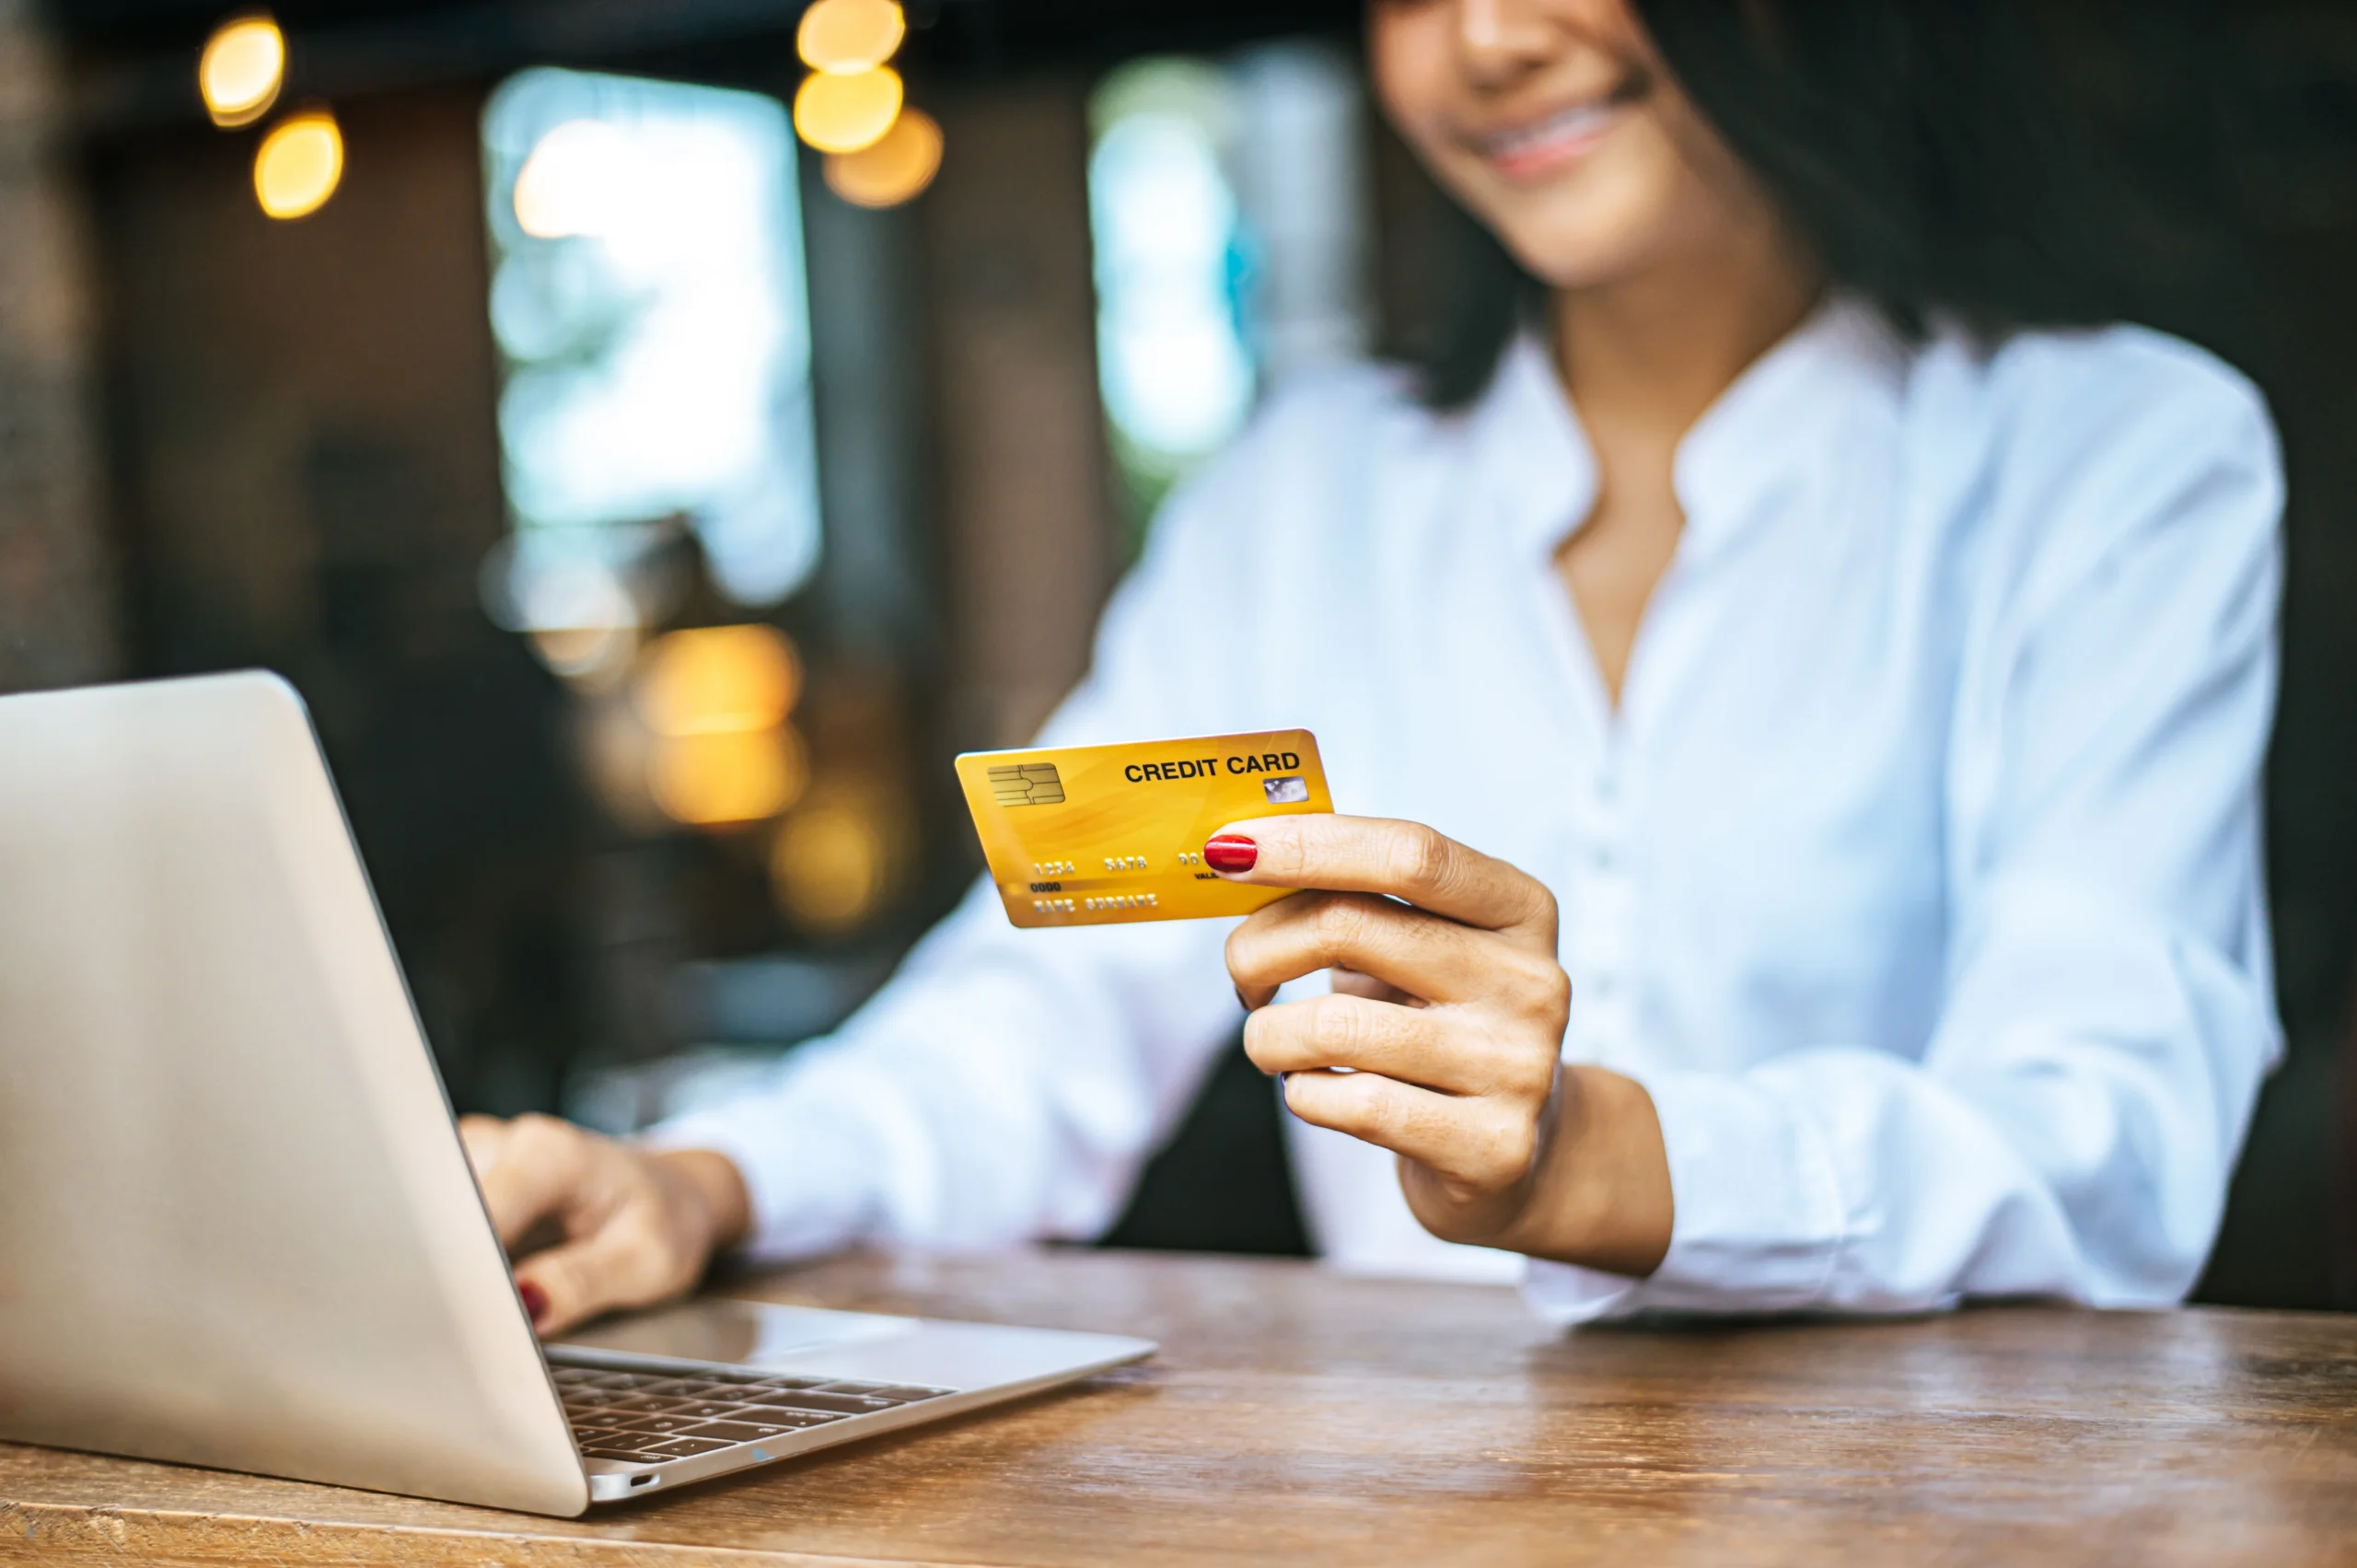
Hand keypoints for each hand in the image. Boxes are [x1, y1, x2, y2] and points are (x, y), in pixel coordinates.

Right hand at [458, 1114, 750, 1336]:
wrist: (671, 1197)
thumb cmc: (664, 1223)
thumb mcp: (647, 1261)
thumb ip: (583, 1282)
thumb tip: (524, 1307)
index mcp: (548, 1153)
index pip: (478, 1217)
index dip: (468, 1274)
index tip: (472, 1322)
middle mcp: (503, 1143)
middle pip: (441, 1218)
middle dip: (448, 1277)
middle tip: (472, 1327)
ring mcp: (477, 1158)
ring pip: (429, 1225)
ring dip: (446, 1272)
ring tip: (482, 1307)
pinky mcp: (463, 1180)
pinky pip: (435, 1228)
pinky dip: (450, 1265)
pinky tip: (475, 1289)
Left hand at [1212, 815, 1671, 1274]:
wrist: (1515, 1149)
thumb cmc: (1441, 1026)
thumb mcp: (1421, 947)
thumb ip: (1356, 898)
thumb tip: (1240, 854)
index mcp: (1518, 908)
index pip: (1409, 854)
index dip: (1308, 844)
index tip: (1229, 850)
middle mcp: (1531, 981)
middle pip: (1351, 925)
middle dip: (1259, 946)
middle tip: (1241, 973)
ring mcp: (1516, 1068)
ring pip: (1334, 1027)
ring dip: (1268, 1036)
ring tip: (1272, 1043)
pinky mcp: (1489, 1147)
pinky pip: (1348, 1105)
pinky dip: (1301, 1093)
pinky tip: (1315, 1090)